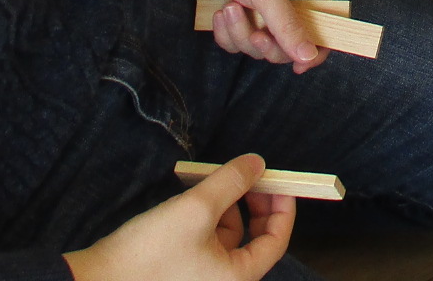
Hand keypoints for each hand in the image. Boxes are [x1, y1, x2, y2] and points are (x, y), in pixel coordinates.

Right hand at [65, 154, 293, 280]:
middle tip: (246, 175)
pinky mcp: (181, 272)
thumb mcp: (195, 208)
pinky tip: (190, 197)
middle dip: (252, 203)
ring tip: (209, 180)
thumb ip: (231, 182)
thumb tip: (257, 162)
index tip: (278, 180)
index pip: (276, 241)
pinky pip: (206, 241)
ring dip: (225, 205)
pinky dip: (205, 217)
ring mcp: (201, 278)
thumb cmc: (150, 252)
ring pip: (227, 236)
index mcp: (237, 278)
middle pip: (253, 239)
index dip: (281, 207)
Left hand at [182, 0, 330, 73]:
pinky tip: (220, 12)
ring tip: (230, 9)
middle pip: (289, 46)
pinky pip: (238, 43)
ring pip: (260, 47)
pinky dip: (227, 33)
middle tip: (256, 34)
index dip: (316, 49)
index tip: (299, 66)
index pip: (325, 26)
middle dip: (268, 44)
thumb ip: (289, 26)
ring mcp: (263, 12)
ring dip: (242, 34)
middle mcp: (289, 2)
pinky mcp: (239, 18)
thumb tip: (309, 56)